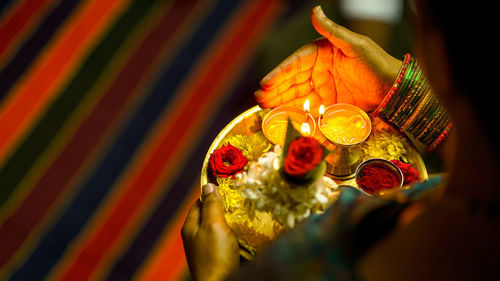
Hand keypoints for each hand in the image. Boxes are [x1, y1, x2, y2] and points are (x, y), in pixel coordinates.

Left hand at [182, 184, 239, 280]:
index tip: (230, 189)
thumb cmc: (215, 257)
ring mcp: (207, 249)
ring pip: (221, 228)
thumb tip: (208, 185)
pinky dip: (237, 237)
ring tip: (247, 218)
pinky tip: (246, 236)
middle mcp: (197, 237)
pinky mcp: (219, 258)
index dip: (213, 194)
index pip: (199, 202)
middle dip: (226, 208)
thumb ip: (211, 206)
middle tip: (242, 203)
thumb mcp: (213, 226)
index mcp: (191, 227)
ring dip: (233, 223)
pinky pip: (228, 242)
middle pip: (211, 215)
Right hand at [255, 5, 401, 114]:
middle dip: (274, 91)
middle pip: (290, 81)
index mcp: (320, 53)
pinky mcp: (326, 105)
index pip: (295, 63)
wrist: (392, 89)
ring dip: (278, 102)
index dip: (279, 73)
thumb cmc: (376, 63)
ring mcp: (320, 89)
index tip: (266, 83)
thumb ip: (332, 30)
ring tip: (263, 108)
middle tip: (259, 99)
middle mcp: (317, 70)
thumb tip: (315, 10)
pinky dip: (293, 114)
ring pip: (294, 96)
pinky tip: (280, 117)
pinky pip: (306, 109)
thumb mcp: (354, 45)